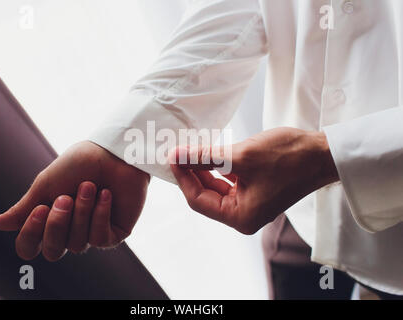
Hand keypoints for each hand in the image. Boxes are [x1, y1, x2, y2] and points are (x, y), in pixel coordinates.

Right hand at [0, 141, 149, 260]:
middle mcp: (69, 232)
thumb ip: (23, 209)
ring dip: (82, 211)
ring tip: (90, 186)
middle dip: (58, 224)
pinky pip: (100, 239)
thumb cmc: (79, 165)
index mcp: (48, 221)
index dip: (31, 234)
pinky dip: (100, 214)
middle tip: (66, 197)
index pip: (29, 247)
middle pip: (54, 252)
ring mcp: (91, 234)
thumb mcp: (46, 185)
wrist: (113, 153)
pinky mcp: (113, 234)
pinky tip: (106, 194)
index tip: (40, 208)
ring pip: (78, 244)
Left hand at [169, 127, 338, 234]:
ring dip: (203, 169)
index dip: (183, 177)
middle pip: (205, 195)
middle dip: (191, 172)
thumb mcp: (240, 156)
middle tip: (178, 151)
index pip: (198, 200)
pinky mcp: (255, 190)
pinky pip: (228, 181)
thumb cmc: (288, 157)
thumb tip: (176, 155)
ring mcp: (250, 203)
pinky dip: (217, 167)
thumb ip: (204, 157)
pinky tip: (210, 153)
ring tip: (191, 150)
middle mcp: (243, 215)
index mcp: (240, 217)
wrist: (322, 153)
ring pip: (215, 187)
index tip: (172, 156)